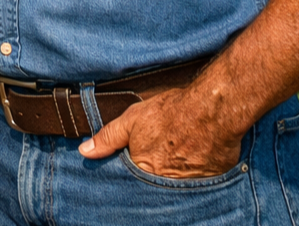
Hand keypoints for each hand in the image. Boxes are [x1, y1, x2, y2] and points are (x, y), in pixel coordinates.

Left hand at [78, 86, 243, 177]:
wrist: (213, 109)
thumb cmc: (173, 112)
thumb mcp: (132, 119)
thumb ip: (108, 137)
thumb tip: (85, 151)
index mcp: (143, 170)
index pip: (129, 181)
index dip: (130, 171)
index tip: (135, 162)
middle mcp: (164, 184)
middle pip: (150, 185)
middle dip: (150, 175)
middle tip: (158, 156)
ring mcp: (187, 186)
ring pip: (171, 188)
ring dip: (170, 176)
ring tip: (174, 156)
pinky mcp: (207, 183)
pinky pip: (194, 186)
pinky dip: (190, 176)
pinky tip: (191, 160)